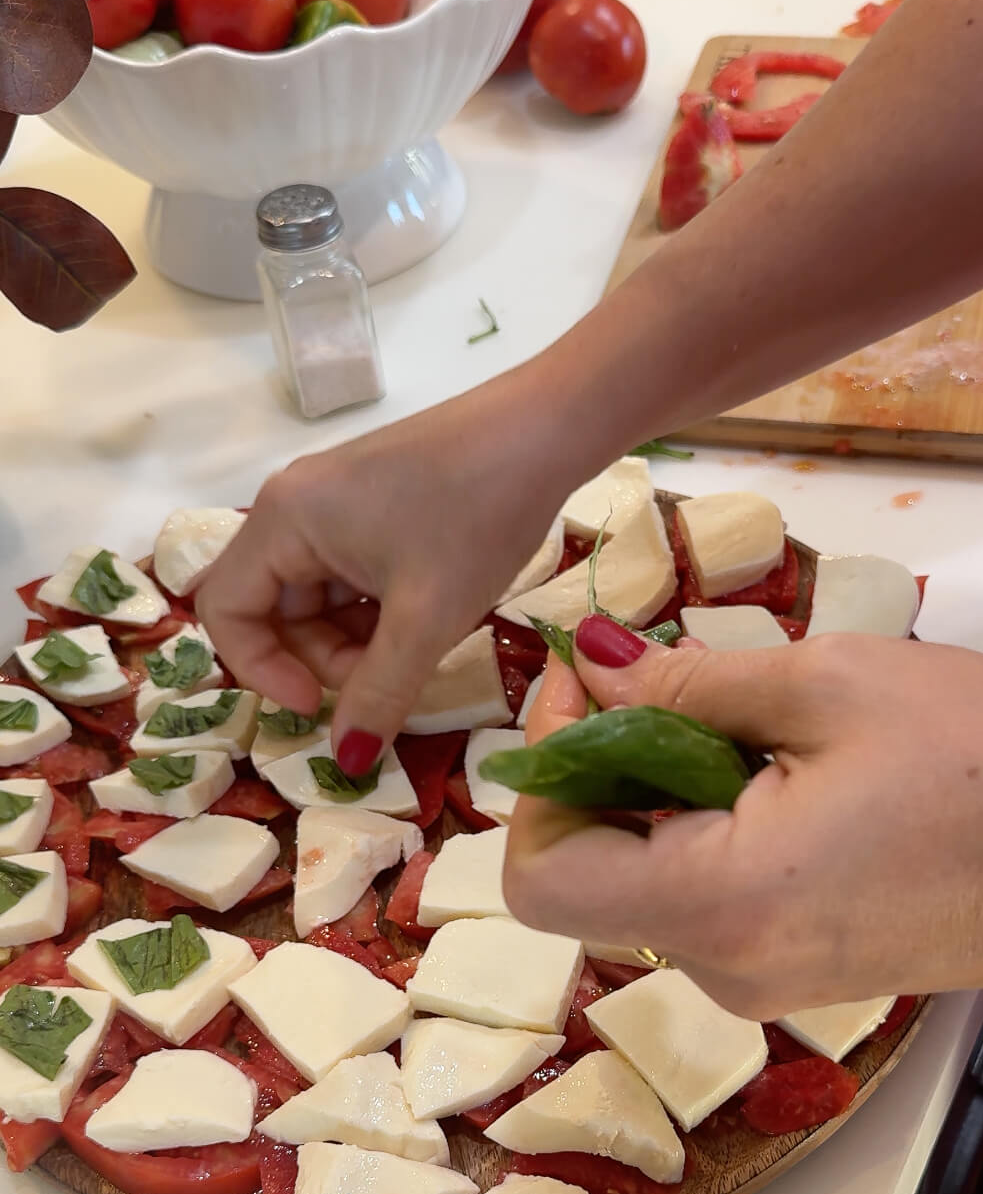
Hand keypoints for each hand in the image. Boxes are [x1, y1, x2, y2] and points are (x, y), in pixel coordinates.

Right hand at [196, 373, 581, 773]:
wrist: (547, 430)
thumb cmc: (478, 516)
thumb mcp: (426, 619)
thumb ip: (379, 694)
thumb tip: (347, 763)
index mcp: (283, 520)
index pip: (224, 611)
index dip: (262, 671)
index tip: (320, 704)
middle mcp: (293, 506)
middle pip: (274, 610)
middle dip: (324, 658)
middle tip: (390, 677)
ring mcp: (334, 504)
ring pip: (318, 600)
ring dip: (357, 640)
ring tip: (422, 639)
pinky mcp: (372, 505)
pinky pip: (351, 577)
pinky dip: (379, 611)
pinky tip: (429, 615)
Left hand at [505, 619, 982, 1016]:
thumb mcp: (832, 685)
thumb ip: (687, 684)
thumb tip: (590, 666)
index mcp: (723, 904)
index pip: (540, 876)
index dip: (543, 773)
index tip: (587, 684)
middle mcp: (728, 970)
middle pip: (590, 881)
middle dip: (604, 774)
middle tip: (670, 681)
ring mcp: (769, 984)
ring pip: (650, 889)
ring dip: (664, 798)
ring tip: (753, 724)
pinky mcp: (806, 976)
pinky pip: (713, 905)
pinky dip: (712, 834)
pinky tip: (785, 775)